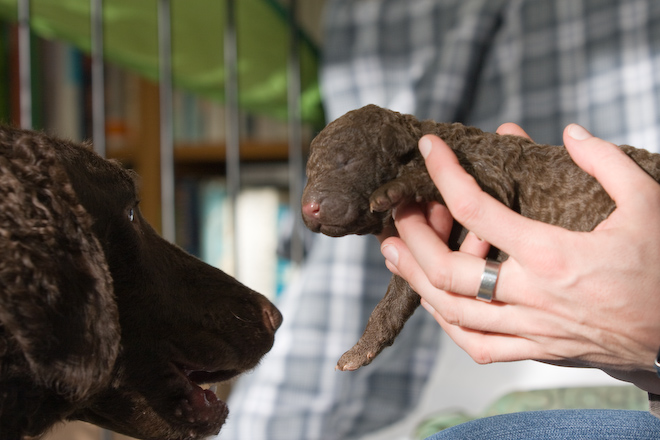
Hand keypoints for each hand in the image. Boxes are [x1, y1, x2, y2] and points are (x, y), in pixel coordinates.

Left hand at [380, 123, 659, 393]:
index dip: (444, 174)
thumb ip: (607, 163)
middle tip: (399, 211)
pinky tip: (433, 300)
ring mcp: (530, 329)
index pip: (478, 209)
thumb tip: (569, 134)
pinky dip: (446, 322)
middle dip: (413, 236)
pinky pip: (476, 345)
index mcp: (553, 254)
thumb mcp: (648, 205)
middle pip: (447, 269)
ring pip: (452, 311)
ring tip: (393, 252)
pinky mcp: (535, 351)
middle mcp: (532, 295)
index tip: (428, 148)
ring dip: (415, 278)